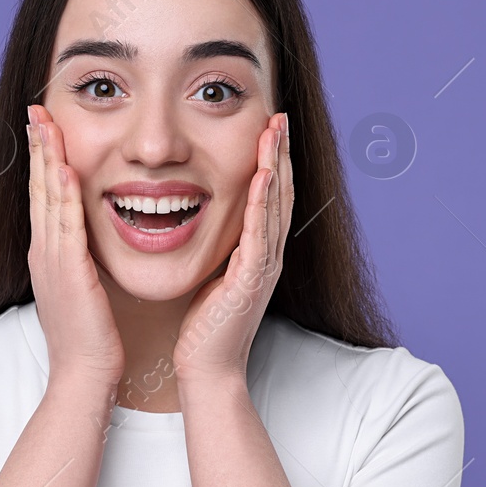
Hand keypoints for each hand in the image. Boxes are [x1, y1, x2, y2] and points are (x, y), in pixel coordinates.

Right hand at [25, 104, 124, 389]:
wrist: (84, 376)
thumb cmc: (90, 341)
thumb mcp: (83, 292)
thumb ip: (82, 265)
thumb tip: (88, 248)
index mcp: (49, 257)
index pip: (44, 198)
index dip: (42, 162)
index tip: (45, 130)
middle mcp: (44, 253)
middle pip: (37, 188)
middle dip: (37, 148)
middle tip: (36, 110)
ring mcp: (52, 261)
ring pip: (47, 198)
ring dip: (46, 157)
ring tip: (45, 123)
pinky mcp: (68, 272)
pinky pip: (64, 223)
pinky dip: (62, 193)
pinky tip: (64, 167)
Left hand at [174, 112, 292, 386]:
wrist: (207, 369)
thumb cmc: (204, 329)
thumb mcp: (213, 277)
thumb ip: (219, 250)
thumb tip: (205, 224)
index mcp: (258, 254)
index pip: (270, 198)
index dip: (273, 162)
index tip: (269, 129)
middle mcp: (268, 256)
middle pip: (281, 194)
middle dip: (281, 153)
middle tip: (280, 117)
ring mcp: (263, 267)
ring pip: (276, 206)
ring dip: (277, 165)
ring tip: (276, 131)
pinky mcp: (251, 280)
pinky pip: (260, 233)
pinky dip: (263, 202)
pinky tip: (263, 175)